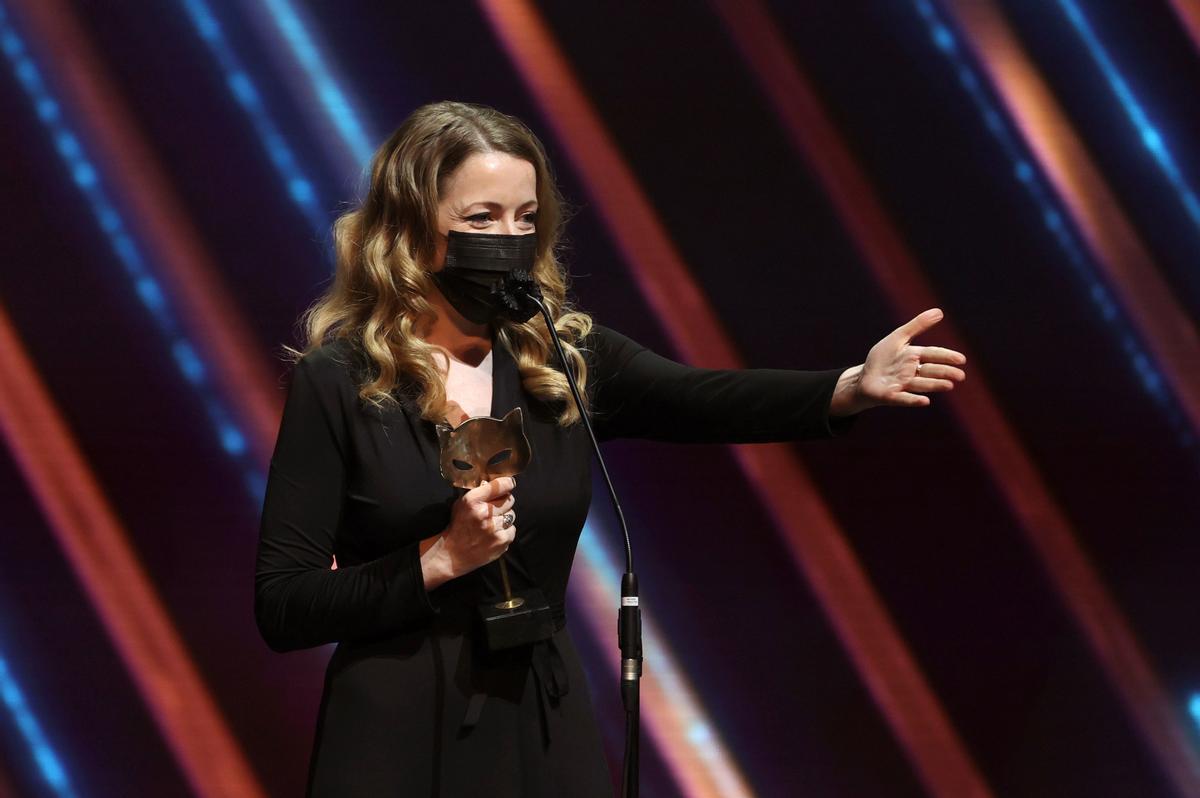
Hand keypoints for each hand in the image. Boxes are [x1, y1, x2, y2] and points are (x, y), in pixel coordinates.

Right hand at [421, 476, 516, 588]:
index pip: (499, 486)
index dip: (507, 483)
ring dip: (504, 518)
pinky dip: (505, 531)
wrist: (452, 554)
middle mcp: (484, 513)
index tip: (510, 483)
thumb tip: (499, 484)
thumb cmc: (458, 527)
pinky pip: (512, 529)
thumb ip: (479, 493)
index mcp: (473, 501)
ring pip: (512, 515)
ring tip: (493, 524)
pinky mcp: (502, 541)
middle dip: (504, 502)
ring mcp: (494, 528)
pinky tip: (494, 534)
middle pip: (509, 500)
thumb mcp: (461, 504)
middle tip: (495, 509)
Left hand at [831, 308, 966, 414]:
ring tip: (949, 385)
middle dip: (945, 373)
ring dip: (934, 385)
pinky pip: (903, 398)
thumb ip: (917, 325)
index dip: (946, 356)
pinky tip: (925, 401)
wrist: (863, 378)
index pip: (932, 354)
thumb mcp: (898, 338)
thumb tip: (939, 311)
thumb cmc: (883, 358)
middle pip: (931, 371)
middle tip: (960, 376)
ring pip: (921, 384)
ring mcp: (902, 385)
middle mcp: (911, 372)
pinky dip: (913, 400)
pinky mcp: (891, 396)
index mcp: (913, 356)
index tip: (962, 360)